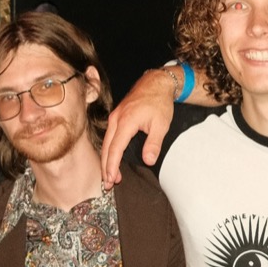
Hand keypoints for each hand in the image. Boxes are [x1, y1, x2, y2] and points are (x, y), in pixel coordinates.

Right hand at [101, 68, 178, 184]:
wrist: (156, 83)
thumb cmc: (159, 102)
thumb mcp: (161, 124)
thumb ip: (154, 143)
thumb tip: (148, 161)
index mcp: (126, 122)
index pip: (115, 149)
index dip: (112, 166)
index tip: (112, 179)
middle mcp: (116, 119)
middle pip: (107, 148)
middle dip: (106, 167)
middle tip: (108, 184)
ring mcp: (115, 117)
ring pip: (107, 142)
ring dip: (107, 159)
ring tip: (110, 176)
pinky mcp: (117, 116)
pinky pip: (109, 136)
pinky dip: (109, 150)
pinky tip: (112, 158)